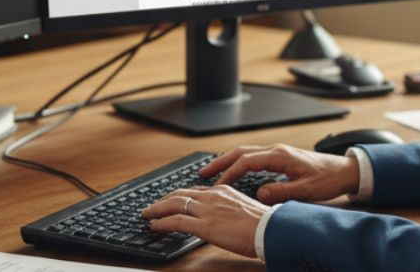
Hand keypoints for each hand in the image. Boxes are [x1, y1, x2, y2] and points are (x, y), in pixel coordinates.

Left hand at [142, 185, 267, 257]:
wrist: (271, 230)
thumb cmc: (264, 225)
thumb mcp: (245, 210)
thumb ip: (230, 210)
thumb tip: (224, 219)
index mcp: (223, 191)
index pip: (194, 191)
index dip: (179, 196)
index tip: (171, 200)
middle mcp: (213, 196)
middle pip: (180, 194)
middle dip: (163, 200)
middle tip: (153, 206)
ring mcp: (207, 210)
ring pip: (174, 204)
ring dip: (157, 209)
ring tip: (148, 214)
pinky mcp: (204, 225)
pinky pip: (176, 221)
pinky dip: (162, 223)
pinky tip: (155, 226)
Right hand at [202, 144, 359, 203]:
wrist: (344, 170)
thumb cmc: (328, 179)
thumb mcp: (305, 190)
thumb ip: (281, 192)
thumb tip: (260, 193)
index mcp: (280, 155)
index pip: (246, 161)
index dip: (229, 173)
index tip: (218, 185)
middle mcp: (276, 150)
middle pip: (240, 152)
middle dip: (220, 161)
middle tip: (202, 173)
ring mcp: (278, 151)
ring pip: (246, 152)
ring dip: (228, 161)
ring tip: (212, 171)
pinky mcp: (281, 156)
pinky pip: (254, 156)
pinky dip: (240, 162)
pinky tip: (234, 171)